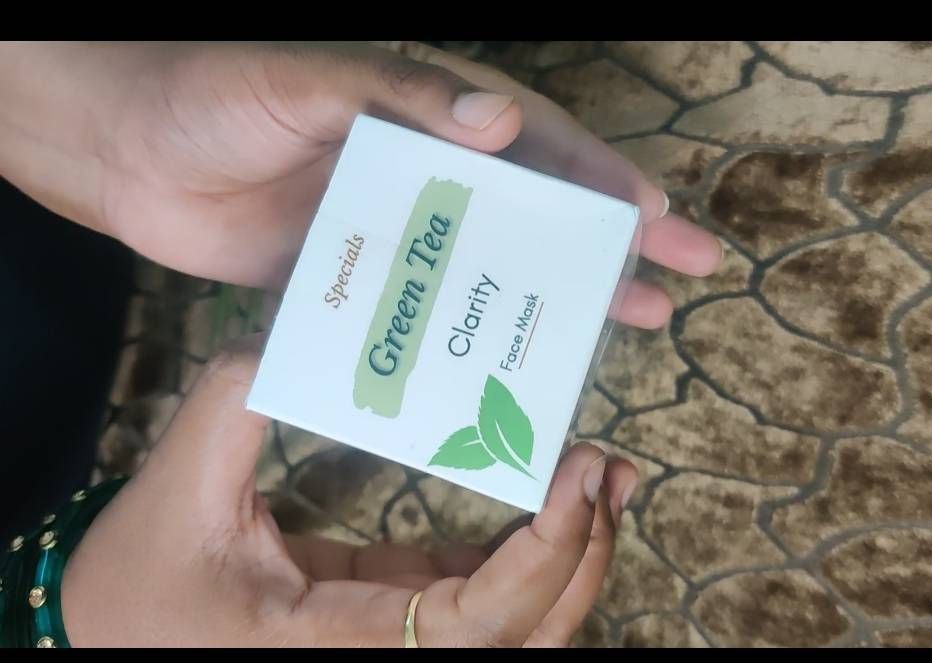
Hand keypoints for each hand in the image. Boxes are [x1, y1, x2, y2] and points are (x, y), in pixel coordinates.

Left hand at [0, 42, 721, 328]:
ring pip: (498, 264)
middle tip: (685, 275)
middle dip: (613, 241)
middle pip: (539, 209)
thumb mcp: (306, 83)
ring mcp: (400, 226)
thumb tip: (502, 120)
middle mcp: (430, 170)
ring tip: (636, 322)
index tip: (656, 217)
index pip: (538, 144)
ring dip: (562, 292)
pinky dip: (471, 332)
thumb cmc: (213, 95)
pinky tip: (511, 364)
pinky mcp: (362, 275)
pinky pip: (431, 306)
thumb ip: (400, 98)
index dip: (601, 180)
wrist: (128, 151)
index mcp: (430, 112)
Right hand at [61, 336, 637, 646]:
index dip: (542, 561)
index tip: (576, 477)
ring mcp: (393, 637)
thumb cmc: (133, 592)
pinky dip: (521, 545)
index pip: (474, 626)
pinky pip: (475, 591)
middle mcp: (381, 657)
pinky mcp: (389, 608)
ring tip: (600, 476)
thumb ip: (231, 409)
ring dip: (568, 553)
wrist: (109, 640)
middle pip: (523, 634)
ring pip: (512, 622)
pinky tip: (544, 489)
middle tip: (609, 469)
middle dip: (582, 556)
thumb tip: (291, 329)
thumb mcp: (173, 496)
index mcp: (336, 645)